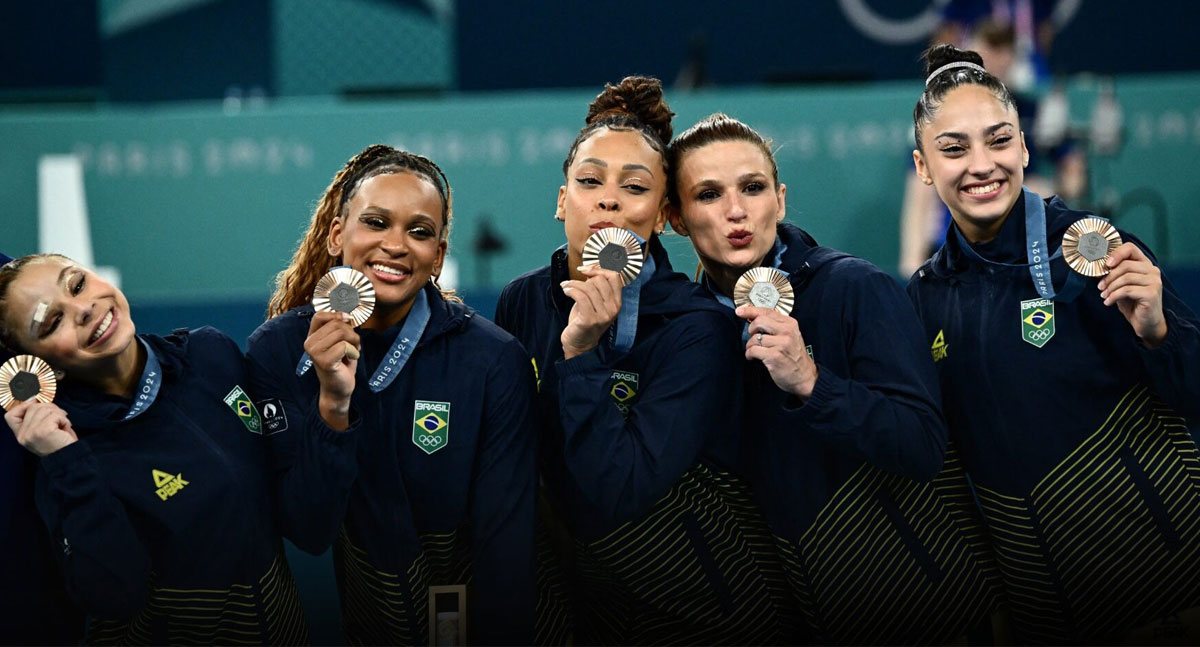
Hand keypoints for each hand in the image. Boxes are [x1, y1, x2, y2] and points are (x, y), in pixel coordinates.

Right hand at [5, 401, 77, 456]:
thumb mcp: (44, 431)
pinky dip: (64, 420)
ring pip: (45, 409)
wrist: (70, 459)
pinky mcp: (43, 431)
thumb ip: (37, 417)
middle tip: (60, 419)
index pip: (10, 415)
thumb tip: (35, 400)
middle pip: (33, 407)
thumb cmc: (61, 444)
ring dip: (59, 415)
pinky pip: (56, 415)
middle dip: (50, 409)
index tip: (37, 404)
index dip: (23, 405)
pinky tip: (65, 430)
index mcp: (21, 435)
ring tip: (62, 427)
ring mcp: (31, 433)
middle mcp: (23, 435)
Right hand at [304, 311, 360, 428]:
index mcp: (311, 336)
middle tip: (353, 345)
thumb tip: (347, 315)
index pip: (320, 315)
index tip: (347, 321)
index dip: (336, 315)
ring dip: (354, 342)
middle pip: (336, 324)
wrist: (339, 388)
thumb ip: (339, 328)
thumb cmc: (341, 364)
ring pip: (342, 333)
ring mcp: (314, 352)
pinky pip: (345, 346)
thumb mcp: (339, 342)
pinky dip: (353, 352)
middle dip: (352, 333)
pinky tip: (350, 359)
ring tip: (352, 352)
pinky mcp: (324, 361)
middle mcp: (309, 343)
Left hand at [560, 265, 624, 359]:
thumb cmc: (585, 321)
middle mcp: (613, 309)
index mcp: (617, 303)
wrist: (579, 344)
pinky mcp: (589, 320)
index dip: (599, 269)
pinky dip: (570, 290)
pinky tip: (565, 291)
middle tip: (573, 282)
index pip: (614, 277)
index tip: (586, 270)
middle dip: (584, 278)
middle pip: (600, 280)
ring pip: (588, 287)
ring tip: (566, 286)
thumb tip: (590, 270)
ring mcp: (602, 315)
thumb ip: (596, 288)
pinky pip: (580, 296)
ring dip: (573, 284)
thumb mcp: (595, 303)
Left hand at [738, 305, 818, 400]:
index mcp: (790, 323)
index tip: (740, 311)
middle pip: (759, 321)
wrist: (804, 376)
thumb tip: (752, 315)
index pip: (766, 311)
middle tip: (754, 338)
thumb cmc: (794, 356)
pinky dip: (749, 354)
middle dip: (751, 330)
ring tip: (755, 351)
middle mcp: (787, 331)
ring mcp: (782, 344)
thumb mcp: (789, 336)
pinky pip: (753, 350)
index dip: (750, 310)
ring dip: (750, 346)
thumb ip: (774, 325)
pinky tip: (753, 357)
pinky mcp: (775, 356)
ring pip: (754, 338)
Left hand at [1099, 243, 1166, 346]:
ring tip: (1104, 295)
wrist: (1146, 322)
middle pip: (1125, 265)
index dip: (1116, 253)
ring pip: (1125, 277)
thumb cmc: (1132, 302)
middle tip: (1100, 287)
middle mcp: (1152, 270)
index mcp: (1145, 264)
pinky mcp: (1151, 293)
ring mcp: (1154, 282)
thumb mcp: (1121, 285)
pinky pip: (1127, 290)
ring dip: (1110, 287)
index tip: (1105, 265)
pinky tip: (1108, 302)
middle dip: (1108, 276)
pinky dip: (1114, 296)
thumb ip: (1114, 274)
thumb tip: (1098, 267)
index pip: (1130, 248)